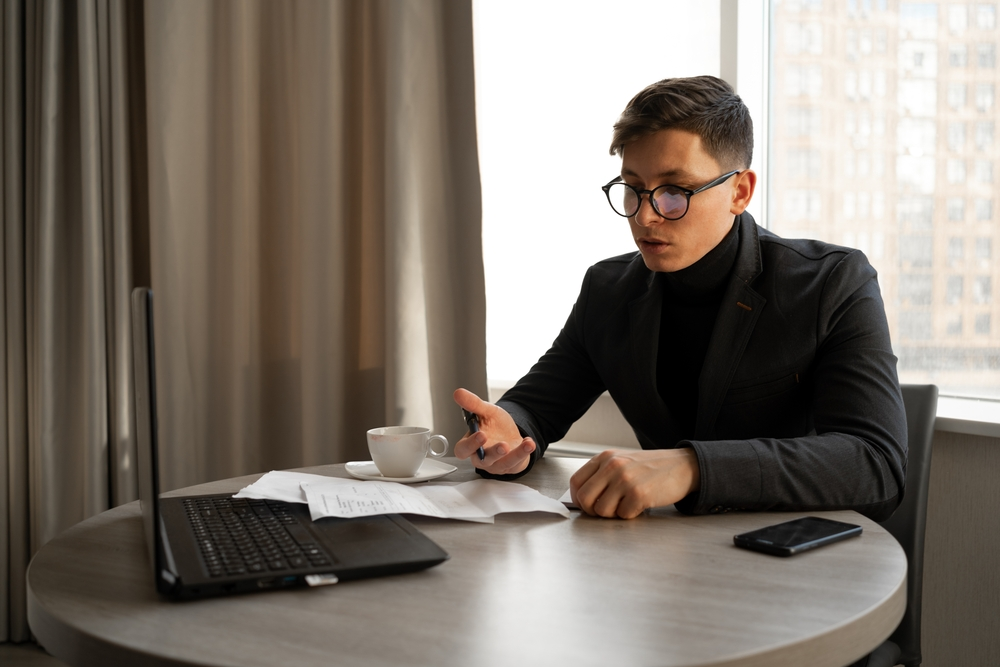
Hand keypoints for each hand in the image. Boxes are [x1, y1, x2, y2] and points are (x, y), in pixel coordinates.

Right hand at [452, 388, 535, 475]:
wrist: (511, 433)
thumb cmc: (494, 426)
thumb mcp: (486, 411)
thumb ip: (473, 404)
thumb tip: (458, 393)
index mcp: (470, 445)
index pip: (462, 450)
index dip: (470, 445)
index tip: (480, 434)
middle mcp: (481, 457)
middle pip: (481, 461)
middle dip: (492, 453)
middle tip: (502, 445)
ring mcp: (496, 464)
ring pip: (501, 464)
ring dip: (511, 455)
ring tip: (518, 444)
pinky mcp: (510, 466)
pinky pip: (516, 462)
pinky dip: (523, 451)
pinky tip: (528, 442)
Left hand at [570, 448, 700, 518]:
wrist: (682, 466)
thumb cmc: (652, 467)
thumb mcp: (622, 461)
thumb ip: (602, 474)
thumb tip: (583, 496)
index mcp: (605, 457)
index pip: (576, 481)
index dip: (578, 498)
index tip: (586, 504)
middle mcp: (612, 466)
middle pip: (584, 498)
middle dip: (592, 511)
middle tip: (605, 510)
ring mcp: (625, 480)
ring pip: (602, 510)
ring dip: (613, 514)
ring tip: (626, 505)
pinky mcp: (639, 494)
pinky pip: (623, 515)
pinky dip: (631, 514)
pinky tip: (640, 504)